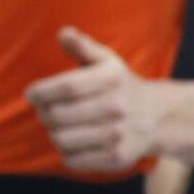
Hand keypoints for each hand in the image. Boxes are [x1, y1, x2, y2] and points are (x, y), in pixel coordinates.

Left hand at [23, 27, 173, 173]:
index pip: (66, 88)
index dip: (41, 92)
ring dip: (55, 134)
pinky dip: (68, 152)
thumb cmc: (121, 87)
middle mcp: (118, 107)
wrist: (160, 118)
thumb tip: (64, 33)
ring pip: (61, 139)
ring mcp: (118, 134)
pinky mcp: (117, 157)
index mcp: (113, 79)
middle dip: (45, 114)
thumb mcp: (107, 62)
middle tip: (49, 112)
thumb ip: (83, 47)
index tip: (32, 95)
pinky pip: (72, 160)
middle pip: (58, 116)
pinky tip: (78, 143)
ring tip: (64, 128)